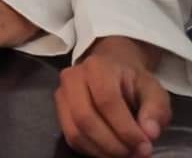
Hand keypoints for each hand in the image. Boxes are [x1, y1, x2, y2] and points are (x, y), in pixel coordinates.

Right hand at [55, 37, 170, 157]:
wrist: (111, 70)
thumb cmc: (133, 82)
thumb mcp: (154, 90)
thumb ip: (156, 110)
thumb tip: (149, 133)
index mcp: (97, 67)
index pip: (106, 100)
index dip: (125, 128)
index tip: (145, 145)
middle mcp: (72, 78)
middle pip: (84, 117)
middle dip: (112, 144)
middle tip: (135, 154)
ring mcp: (62, 95)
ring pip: (75, 131)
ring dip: (102, 151)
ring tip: (125, 154)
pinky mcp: (59, 111)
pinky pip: (71, 138)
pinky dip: (92, 151)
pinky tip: (110, 151)